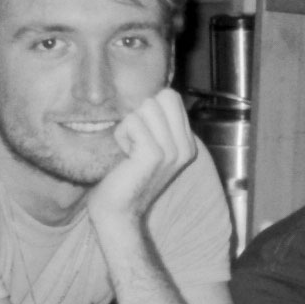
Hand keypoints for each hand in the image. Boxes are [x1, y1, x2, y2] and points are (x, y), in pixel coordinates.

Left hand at [88, 88, 198, 226]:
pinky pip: (133, 121)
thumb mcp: (149, 145)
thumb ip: (157, 122)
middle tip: (136, 143)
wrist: (117, 209)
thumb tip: (152, 94)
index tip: (142, 138)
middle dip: (141, 114)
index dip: (149, 111)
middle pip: (163, 96)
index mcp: (187, 143)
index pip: (171, 97)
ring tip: (130, 151)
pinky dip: (122, 135)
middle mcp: (185, 147)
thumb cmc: (125, 174)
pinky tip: (125, 156)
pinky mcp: (155, 155)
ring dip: (129, 126)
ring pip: (146, 107)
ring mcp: (172, 151)